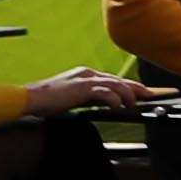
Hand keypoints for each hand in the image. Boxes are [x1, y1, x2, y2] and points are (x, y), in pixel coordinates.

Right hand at [21, 71, 158, 117]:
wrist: (30, 98)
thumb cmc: (47, 100)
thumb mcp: (73, 98)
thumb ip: (89, 98)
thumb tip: (106, 103)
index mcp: (86, 75)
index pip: (113, 79)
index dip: (130, 85)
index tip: (142, 91)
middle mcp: (88, 74)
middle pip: (119, 79)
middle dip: (136, 88)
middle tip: (150, 95)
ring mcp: (85, 79)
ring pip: (115, 84)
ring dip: (128, 94)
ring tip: (135, 104)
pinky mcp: (82, 87)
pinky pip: (105, 92)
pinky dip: (115, 99)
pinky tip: (119, 106)